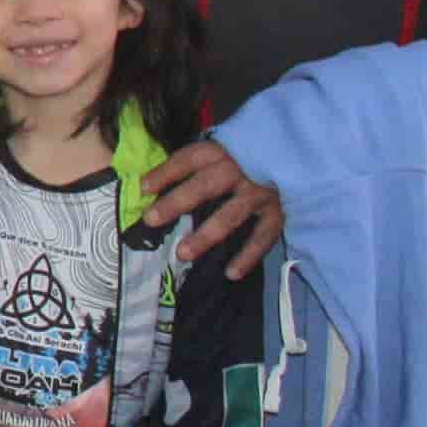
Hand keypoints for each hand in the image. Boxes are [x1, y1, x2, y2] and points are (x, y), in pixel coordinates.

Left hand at [142, 140, 283, 278]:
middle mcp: (239, 170)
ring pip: (230, 215)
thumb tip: (145, 189)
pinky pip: (262, 237)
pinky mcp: (276, 214)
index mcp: (218, 153)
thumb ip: (183, 170)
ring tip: (182, 254)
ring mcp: (259, 194)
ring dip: (206, 236)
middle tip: (150, 220)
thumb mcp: (210, 157)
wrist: (283, 161)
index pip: (188, 160)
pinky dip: (248, 256)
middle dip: (176, 203)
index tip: (143, 189)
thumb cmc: (233, 163)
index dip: (165, 173)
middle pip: (205, 187)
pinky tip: (230, 273)